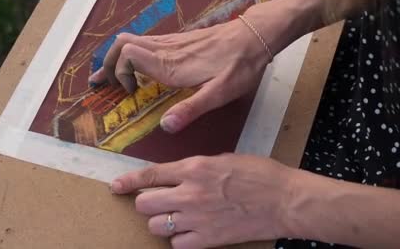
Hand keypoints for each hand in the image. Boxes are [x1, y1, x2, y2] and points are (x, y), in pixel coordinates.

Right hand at [88, 19, 270, 133]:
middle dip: (107, 63)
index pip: (127, 56)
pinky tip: (136, 67)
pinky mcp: (179, 40)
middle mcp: (165, 50)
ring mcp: (171, 42)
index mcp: (170, 64)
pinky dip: (130, 54)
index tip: (130, 93)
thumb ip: (191, 109)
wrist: (256, 35)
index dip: (119, 73)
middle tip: (101, 83)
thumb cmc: (240, 65)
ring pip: (131, 40)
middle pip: (122, 44)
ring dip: (116, 58)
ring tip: (108, 76)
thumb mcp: (220, 93)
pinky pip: (144, 42)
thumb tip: (164, 127)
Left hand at [111, 154, 295, 248]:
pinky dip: (179, 239)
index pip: (149, 175)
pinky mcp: (209, 239)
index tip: (115, 187)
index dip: (127, 182)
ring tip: (174, 218)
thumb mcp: (222, 159)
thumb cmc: (259, 174)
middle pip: (145, 204)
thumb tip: (175, 175)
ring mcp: (198, 218)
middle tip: (156, 203)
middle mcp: (190, 192)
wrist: (284, 199)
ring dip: (161, 222)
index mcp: (194, 168)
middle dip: (145, 203)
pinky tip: (189, 233)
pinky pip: (177, 244)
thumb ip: (195, 168)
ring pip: (157, 226)